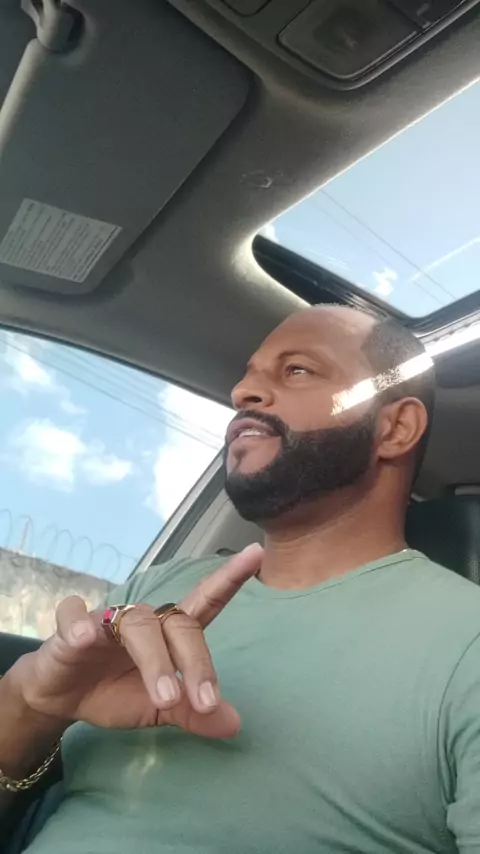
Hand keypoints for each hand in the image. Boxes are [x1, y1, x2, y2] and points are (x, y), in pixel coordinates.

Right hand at [8, 544, 262, 739]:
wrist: (61, 697)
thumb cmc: (115, 691)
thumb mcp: (158, 709)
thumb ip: (193, 713)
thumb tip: (235, 724)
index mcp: (169, 633)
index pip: (205, 603)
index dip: (229, 579)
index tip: (256, 554)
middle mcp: (144, 620)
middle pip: (179, 624)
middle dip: (195, 663)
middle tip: (203, 702)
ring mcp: (108, 620)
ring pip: (139, 625)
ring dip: (155, 660)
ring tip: (165, 697)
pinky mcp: (69, 628)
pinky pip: (73, 613)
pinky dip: (78, 622)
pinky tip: (83, 638)